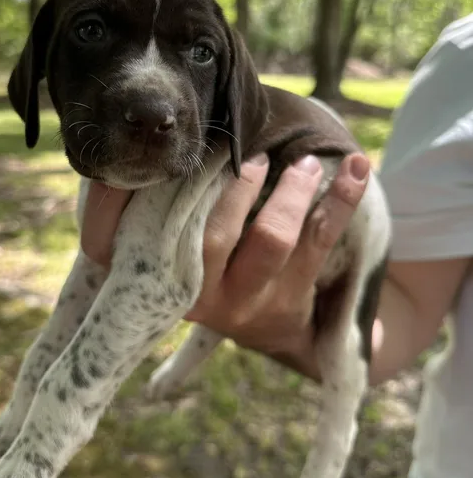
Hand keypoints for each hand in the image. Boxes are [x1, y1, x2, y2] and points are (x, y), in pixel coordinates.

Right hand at [81, 152, 369, 359]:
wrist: (270, 330)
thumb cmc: (214, 269)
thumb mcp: (177, 253)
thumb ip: (168, 210)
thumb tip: (154, 147)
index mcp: (160, 277)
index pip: (133, 239)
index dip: (117, 204)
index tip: (143, 163)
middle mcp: (197, 295)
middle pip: (213, 235)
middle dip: (237, 186)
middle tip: (256, 154)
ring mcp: (246, 301)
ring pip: (272, 238)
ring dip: (292, 192)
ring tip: (308, 162)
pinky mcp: (290, 298)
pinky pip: (319, 242)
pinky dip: (342, 199)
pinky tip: (359, 168)